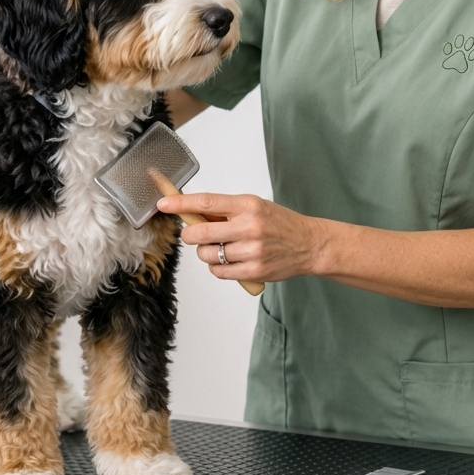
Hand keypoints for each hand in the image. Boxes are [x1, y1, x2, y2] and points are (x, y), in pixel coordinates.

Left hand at [155, 192, 323, 282]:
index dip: (181, 203)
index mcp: (248, 205)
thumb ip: (226, 210)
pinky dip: (217, 267)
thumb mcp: (255, 206)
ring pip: (207, 254)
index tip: (164, 204)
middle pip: (200, 232)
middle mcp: (249, 227)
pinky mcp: (253, 271)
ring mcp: (252, 251)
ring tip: (221, 247)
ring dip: (206, 252)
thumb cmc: (279, 224)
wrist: (309, 244)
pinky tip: (229, 260)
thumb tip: (192, 212)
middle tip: (194, 234)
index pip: (206, 202)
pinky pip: (219, 271)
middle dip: (191, 234)